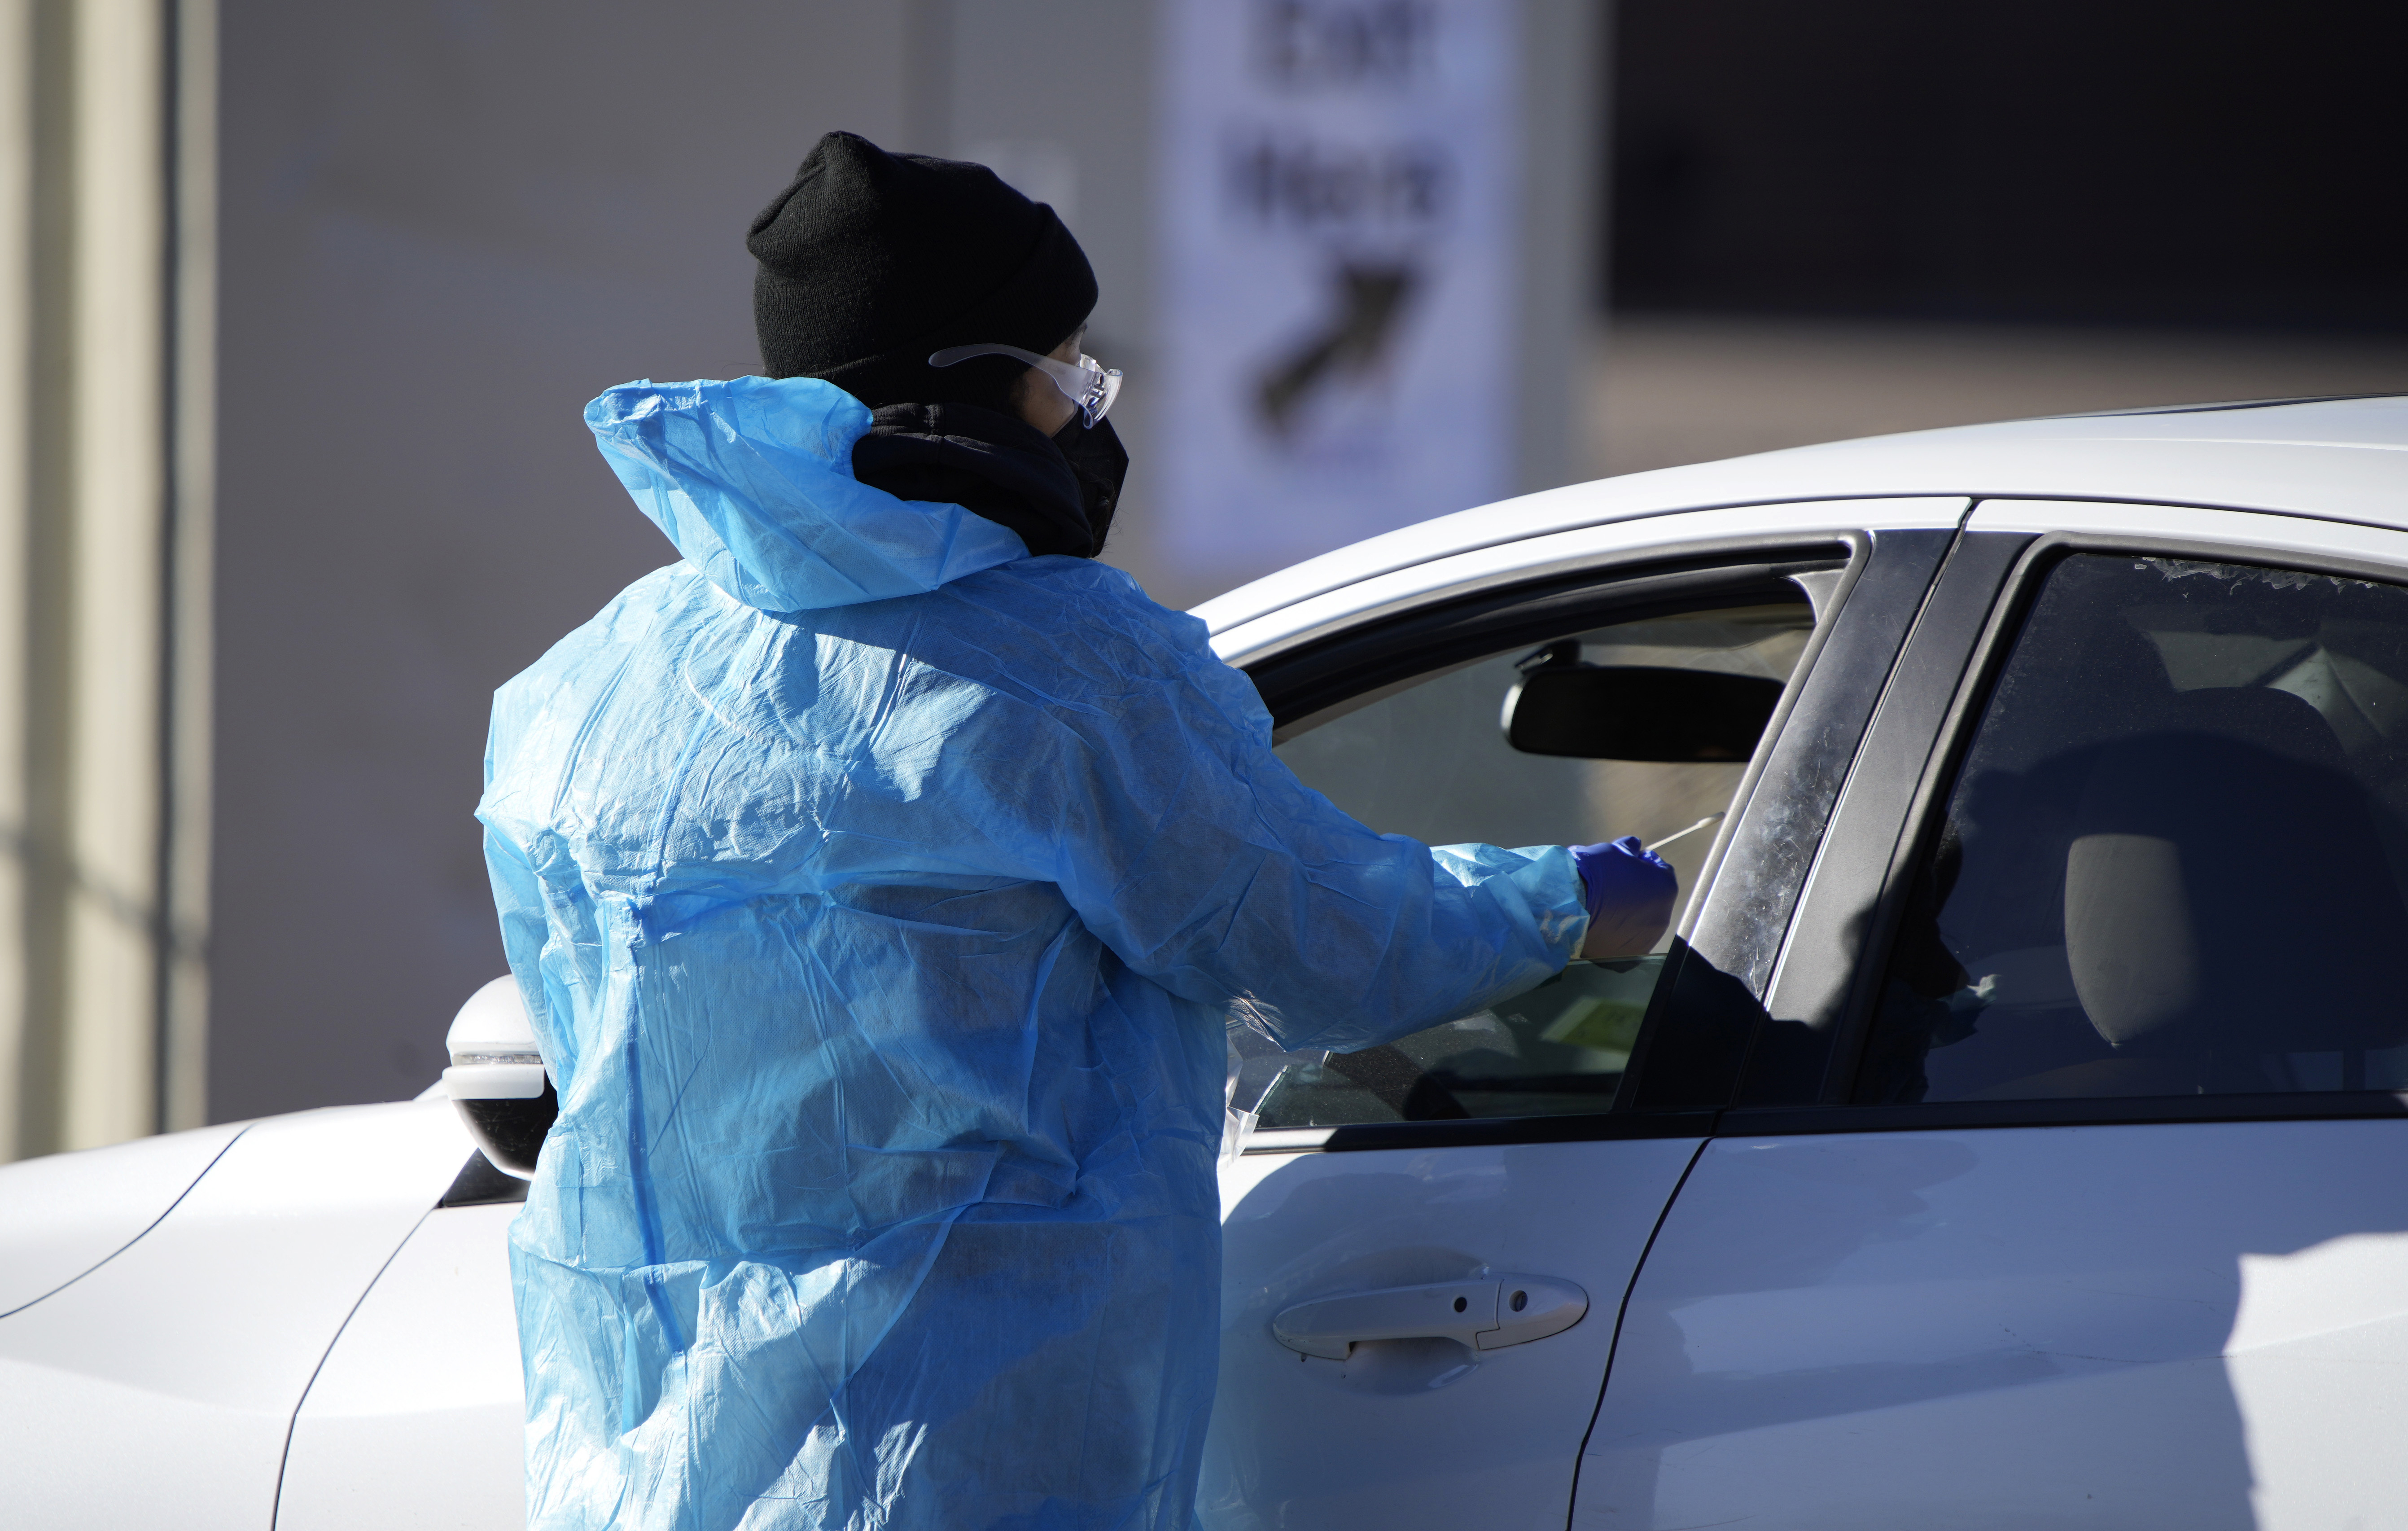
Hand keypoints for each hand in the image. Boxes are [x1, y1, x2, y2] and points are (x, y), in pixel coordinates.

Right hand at [1571, 837, 1677, 959]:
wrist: (1569, 906)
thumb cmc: (1593, 874)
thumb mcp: (1613, 850)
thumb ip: (1629, 848)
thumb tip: (1634, 846)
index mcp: (1665, 887)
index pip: (1660, 870)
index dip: (1643, 864)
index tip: (1627, 863)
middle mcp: (1663, 915)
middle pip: (1652, 898)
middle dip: (1638, 890)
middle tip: (1614, 886)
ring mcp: (1648, 938)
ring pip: (1642, 921)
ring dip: (1631, 913)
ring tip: (1606, 906)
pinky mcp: (1631, 954)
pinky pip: (1630, 940)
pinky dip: (1621, 933)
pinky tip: (1604, 924)